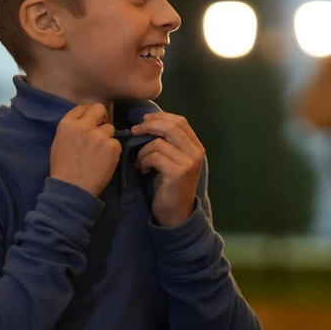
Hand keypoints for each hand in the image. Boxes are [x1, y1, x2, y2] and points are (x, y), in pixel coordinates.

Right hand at [49, 102, 121, 194]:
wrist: (72, 189)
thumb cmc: (63, 168)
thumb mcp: (60, 142)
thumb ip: (72, 129)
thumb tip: (86, 122)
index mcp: (67, 124)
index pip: (82, 107)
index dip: (88, 114)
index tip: (90, 122)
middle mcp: (83, 126)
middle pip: (99, 108)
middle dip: (101, 118)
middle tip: (100, 130)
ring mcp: (99, 135)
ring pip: (110, 128)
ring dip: (107, 138)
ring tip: (100, 152)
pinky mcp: (112, 146)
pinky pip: (116, 143)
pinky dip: (113, 151)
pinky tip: (104, 161)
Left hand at [128, 110, 205, 226]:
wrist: (176, 213)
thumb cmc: (171, 185)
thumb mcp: (173, 159)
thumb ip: (169, 142)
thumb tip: (148, 121)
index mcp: (196, 146)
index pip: (180, 121)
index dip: (160, 117)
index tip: (144, 120)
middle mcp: (196, 152)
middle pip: (170, 127)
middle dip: (148, 126)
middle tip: (134, 131)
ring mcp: (188, 163)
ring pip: (158, 143)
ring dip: (143, 151)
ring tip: (140, 162)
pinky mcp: (177, 173)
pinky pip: (154, 156)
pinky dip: (144, 161)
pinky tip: (143, 170)